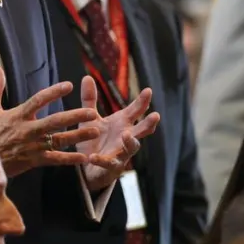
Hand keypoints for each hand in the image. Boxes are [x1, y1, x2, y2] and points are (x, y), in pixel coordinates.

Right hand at [0, 68, 101, 175]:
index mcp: (19, 116)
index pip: (38, 100)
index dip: (53, 92)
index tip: (69, 85)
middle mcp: (28, 130)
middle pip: (55, 121)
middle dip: (74, 116)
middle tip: (92, 112)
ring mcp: (32, 146)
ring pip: (59, 140)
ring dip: (78, 136)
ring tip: (95, 130)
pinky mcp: (34, 160)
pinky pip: (54, 160)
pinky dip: (69, 159)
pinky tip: (84, 158)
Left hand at [77, 76, 160, 191]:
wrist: (87, 166)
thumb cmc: (93, 140)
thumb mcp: (90, 118)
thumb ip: (90, 99)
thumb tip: (87, 76)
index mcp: (123, 123)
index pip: (136, 110)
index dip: (143, 101)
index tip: (148, 90)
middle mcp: (125, 137)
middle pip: (141, 130)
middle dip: (149, 123)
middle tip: (156, 115)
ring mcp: (121, 153)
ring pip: (132, 148)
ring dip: (131, 142)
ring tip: (127, 135)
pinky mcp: (111, 167)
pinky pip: (109, 163)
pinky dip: (102, 160)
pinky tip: (93, 157)